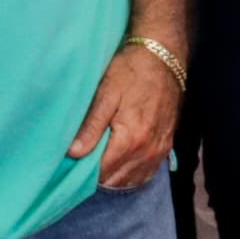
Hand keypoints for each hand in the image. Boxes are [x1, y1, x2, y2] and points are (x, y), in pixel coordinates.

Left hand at [69, 42, 180, 191]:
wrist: (162, 58)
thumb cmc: (130, 72)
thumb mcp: (106, 93)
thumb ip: (91, 126)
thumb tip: (73, 153)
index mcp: (130, 139)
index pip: (102, 172)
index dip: (84, 170)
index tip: (74, 160)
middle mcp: (147, 150)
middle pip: (116, 180)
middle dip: (98, 174)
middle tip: (84, 159)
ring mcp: (159, 150)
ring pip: (131, 180)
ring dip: (114, 176)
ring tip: (99, 160)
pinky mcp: (166, 146)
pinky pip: (146, 173)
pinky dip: (131, 174)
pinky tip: (119, 163)